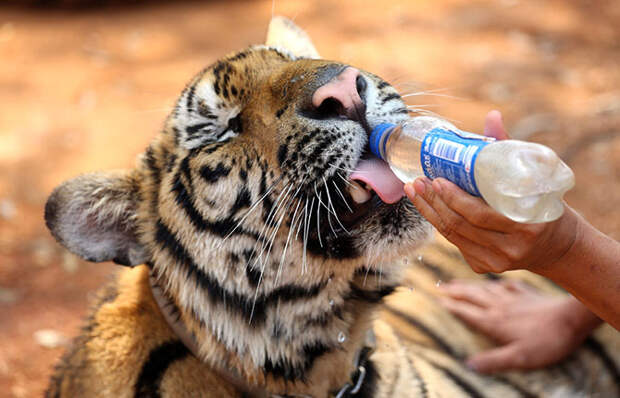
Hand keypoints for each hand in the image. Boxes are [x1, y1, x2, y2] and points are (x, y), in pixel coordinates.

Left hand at [404, 111, 578, 273]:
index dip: (453, 198)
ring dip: (429, 212)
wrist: (559, 247)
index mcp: (526, 226)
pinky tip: (428, 207)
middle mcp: (510, 249)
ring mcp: (496, 262)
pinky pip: (456, 243)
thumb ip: (509, 149)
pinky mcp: (485, 267)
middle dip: (433, 202)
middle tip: (417, 182)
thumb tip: (492, 116)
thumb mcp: (535, 179)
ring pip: (453, 236)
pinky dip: (440, 223)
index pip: (478, 214)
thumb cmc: (545, 205)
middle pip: (459, 225)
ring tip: (414, 192)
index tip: (436, 179)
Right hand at [438, 280, 600, 372]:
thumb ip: (492, 360)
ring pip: (485, 289)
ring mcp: (513, 298)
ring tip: (456, 281)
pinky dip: (496, 283)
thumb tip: (468, 365)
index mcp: (494, 322)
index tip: (436, 299)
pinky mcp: (527, 294)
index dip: (451, 305)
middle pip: (471, 296)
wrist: (571, 320)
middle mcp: (499, 306)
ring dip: (469, 285)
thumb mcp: (518, 358)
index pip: (466, 311)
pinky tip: (495, 283)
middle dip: (454, 291)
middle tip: (439, 286)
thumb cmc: (546, 341)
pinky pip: (506, 285)